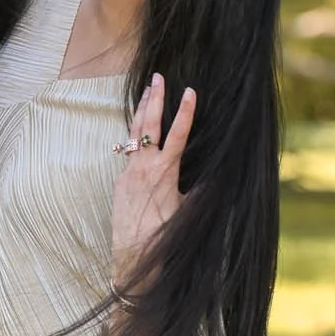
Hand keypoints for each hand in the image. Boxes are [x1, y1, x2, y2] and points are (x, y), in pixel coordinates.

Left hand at [110, 71, 197, 283]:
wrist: (133, 258)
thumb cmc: (165, 237)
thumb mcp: (187, 212)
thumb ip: (199, 190)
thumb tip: (214, 174)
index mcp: (164, 174)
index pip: (177, 135)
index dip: (185, 112)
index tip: (190, 90)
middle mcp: (143, 170)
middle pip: (149, 126)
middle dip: (155, 100)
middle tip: (158, 77)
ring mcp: (128, 174)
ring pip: (134, 137)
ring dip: (142, 113)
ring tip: (146, 92)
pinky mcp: (120, 182)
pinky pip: (130, 156)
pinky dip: (137, 142)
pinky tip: (143, 135)